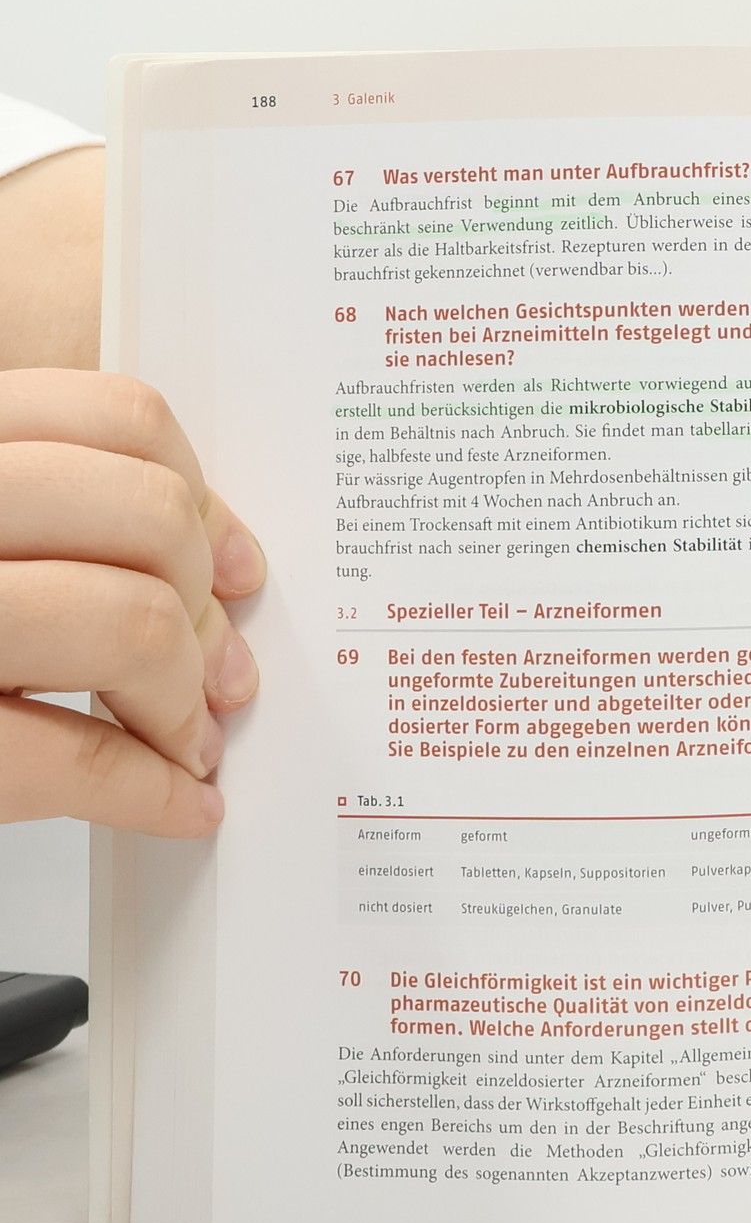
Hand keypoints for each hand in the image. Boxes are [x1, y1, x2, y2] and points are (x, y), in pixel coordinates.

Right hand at [0, 368, 264, 837]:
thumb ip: (46, 515)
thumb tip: (222, 568)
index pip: (116, 417)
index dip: (200, 497)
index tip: (230, 567)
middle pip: (147, 517)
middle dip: (202, 609)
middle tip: (211, 674)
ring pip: (131, 623)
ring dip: (181, 701)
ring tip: (177, 739)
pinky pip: (70, 759)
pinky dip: (148, 793)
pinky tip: (172, 805)